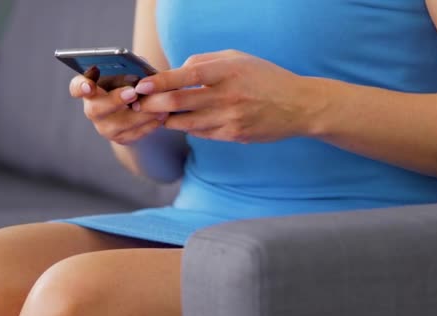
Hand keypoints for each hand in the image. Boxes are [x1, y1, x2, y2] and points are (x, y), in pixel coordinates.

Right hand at [68, 75, 168, 144]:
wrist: (139, 108)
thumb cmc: (132, 82)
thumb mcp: (130, 71)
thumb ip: (131, 67)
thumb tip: (140, 65)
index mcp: (90, 87)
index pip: (77, 87)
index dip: (81, 87)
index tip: (89, 85)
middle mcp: (93, 109)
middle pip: (95, 109)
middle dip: (114, 100)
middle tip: (132, 93)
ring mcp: (105, 127)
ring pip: (119, 124)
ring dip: (140, 114)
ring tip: (158, 105)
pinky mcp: (121, 138)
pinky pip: (135, 134)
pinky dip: (150, 124)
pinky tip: (162, 115)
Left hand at [133, 50, 314, 142]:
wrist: (297, 106)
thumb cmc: (266, 77)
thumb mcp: (238, 58)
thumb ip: (206, 62)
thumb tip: (177, 72)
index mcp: (229, 71)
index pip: (187, 76)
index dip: (161, 82)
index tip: (143, 85)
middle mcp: (228, 96)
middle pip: (180, 102)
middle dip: (154, 104)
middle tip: (139, 103)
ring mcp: (231, 119)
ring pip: (186, 122)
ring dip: (167, 119)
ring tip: (158, 113)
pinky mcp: (233, 135)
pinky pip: (201, 133)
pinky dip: (188, 127)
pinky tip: (184, 121)